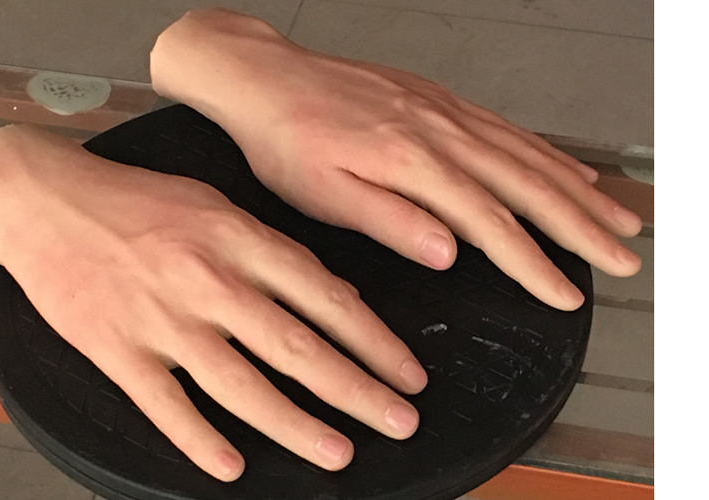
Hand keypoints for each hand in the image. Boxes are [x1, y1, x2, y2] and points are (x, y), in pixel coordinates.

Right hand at [0, 125, 427, 480]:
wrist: (49, 201)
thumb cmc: (139, 200)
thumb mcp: (219, 205)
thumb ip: (276, 251)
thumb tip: (335, 294)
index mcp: (240, 240)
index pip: (326, 298)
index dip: (375, 342)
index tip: (406, 374)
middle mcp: (210, 281)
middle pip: (297, 348)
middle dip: (356, 391)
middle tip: (399, 421)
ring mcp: (164, 320)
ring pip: (241, 385)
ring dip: (295, 425)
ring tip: (340, 452)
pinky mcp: (118, 350)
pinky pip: (165, 405)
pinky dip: (198, 440)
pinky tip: (231, 466)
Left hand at [151, 8, 642, 310]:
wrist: (267, 79)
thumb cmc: (286, 137)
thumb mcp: (323, 193)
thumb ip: (389, 220)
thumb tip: (447, 249)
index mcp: (412, 162)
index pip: (491, 222)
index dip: (534, 263)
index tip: (565, 292)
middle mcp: (440, 132)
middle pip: (529, 185)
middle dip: (582, 227)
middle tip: (624, 256)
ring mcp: (445, 113)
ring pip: (528, 154)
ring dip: (578, 189)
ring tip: (616, 217)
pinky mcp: (440, 102)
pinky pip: (507, 129)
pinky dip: (546, 152)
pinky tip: (565, 168)